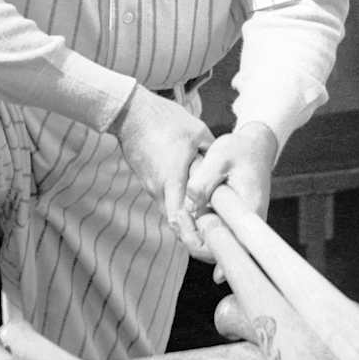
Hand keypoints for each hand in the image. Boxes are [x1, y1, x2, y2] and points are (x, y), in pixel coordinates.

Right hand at [111, 86, 213, 250]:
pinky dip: (178, 207)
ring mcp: (151, 186)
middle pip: (175, 222)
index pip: (179, 219)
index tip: (207, 245)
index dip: (192, 236)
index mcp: (171, 177)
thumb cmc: (165, 120)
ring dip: (186, 220)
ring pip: (170, 212)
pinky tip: (193, 204)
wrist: (132, 113)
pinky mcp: (148, 181)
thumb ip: (212, 155)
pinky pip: (165, 201)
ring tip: (207, 224)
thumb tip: (226, 173)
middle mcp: (158, 187)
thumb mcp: (198, 132)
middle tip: (213, 240)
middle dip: (192, 234)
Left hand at [182, 120, 277, 263]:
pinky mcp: (234, 224)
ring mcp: (241, 228)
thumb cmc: (241, 150)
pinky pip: (216, 237)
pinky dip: (200, 230)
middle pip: (217, 254)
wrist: (257, 146)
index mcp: (248, 213)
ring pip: (215, 248)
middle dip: (192, 240)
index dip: (200, 243)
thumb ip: (203, 181)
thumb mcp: (219, 157)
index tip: (185, 218)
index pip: (226, 248)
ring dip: (195, 234)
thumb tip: (189, 206)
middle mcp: (248, 227)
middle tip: (179, 216)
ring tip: (182, 211)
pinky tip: (189, 213)